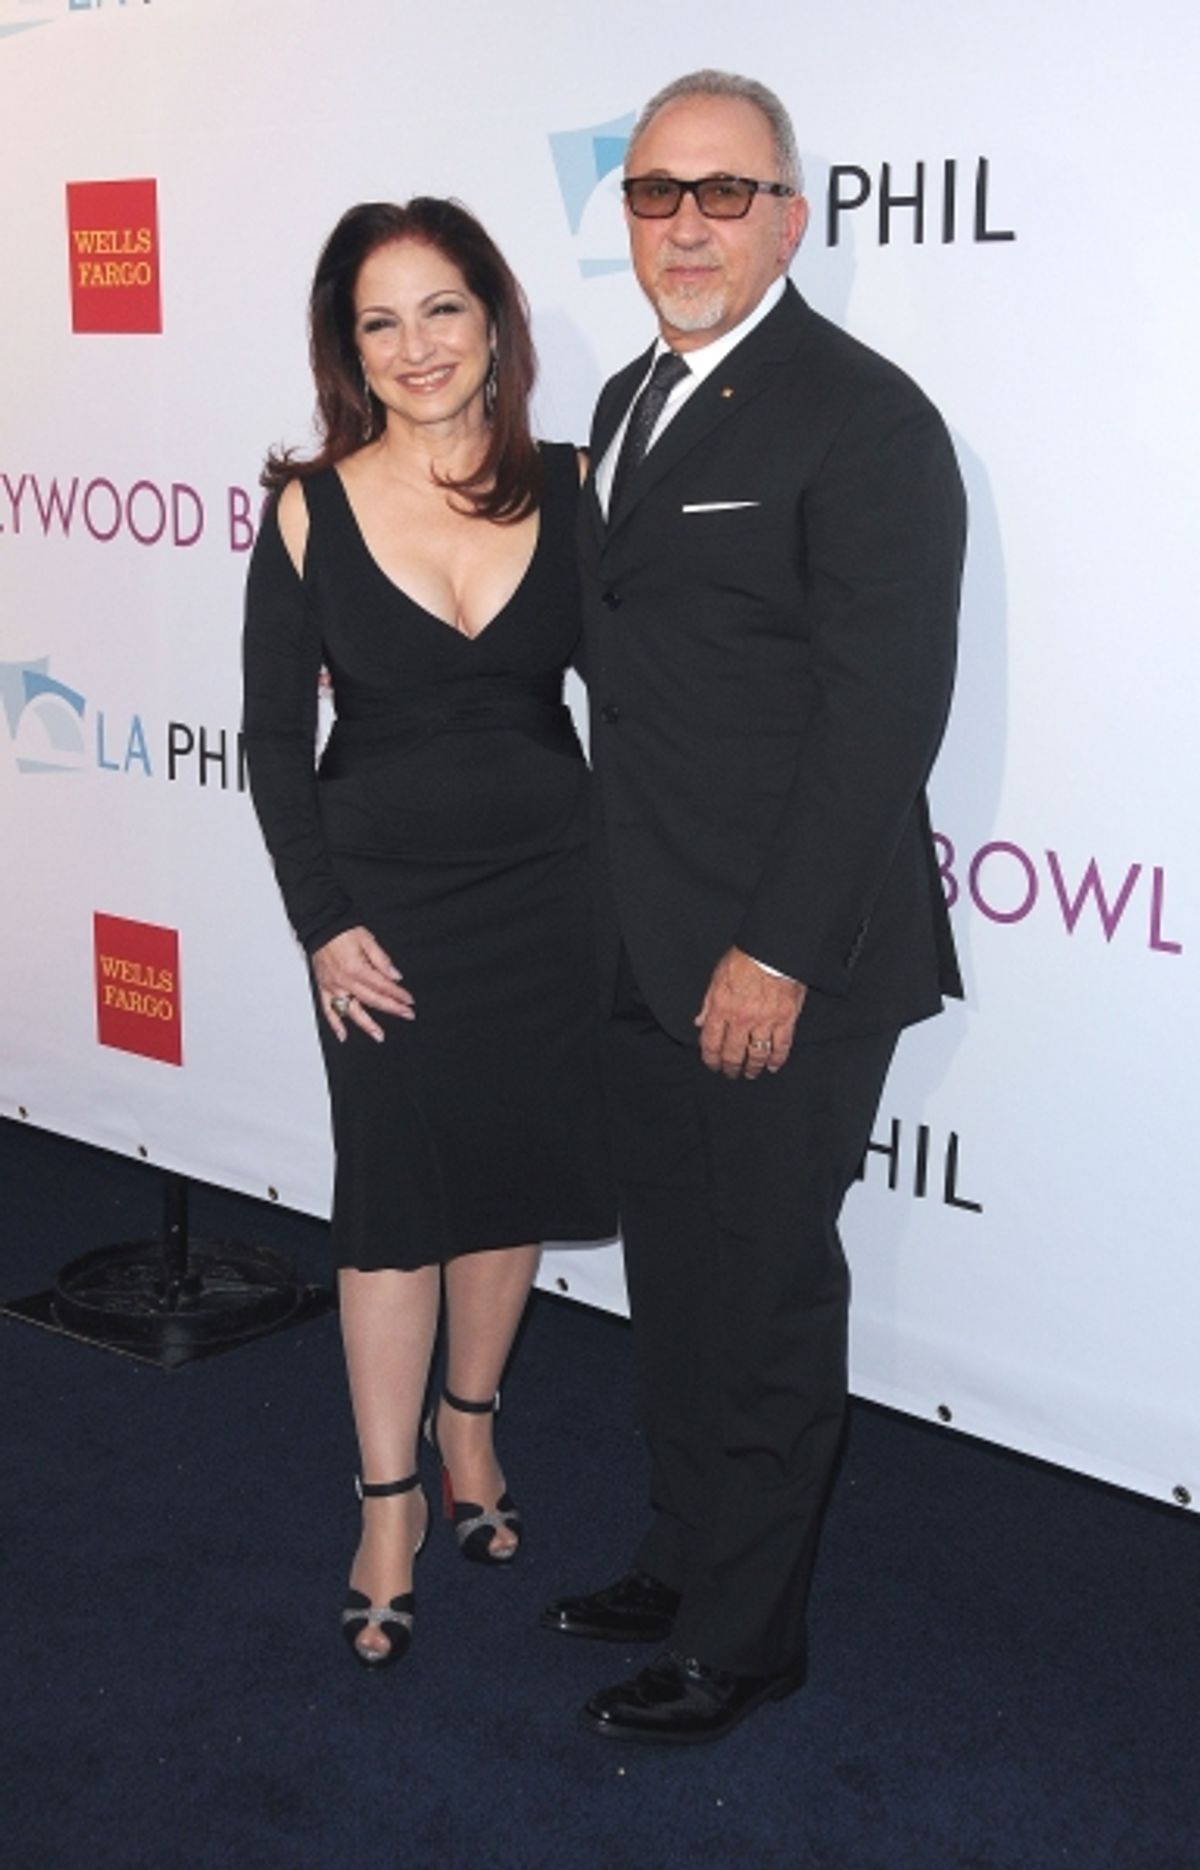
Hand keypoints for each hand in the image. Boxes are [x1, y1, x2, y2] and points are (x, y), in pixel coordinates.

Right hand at [312, 927, 414, 1043]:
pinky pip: (328, 1010)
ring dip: (366, 1025)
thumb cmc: (342, 932)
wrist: (321, 927)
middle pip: (372, 1000)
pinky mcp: (324, 988)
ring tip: (379, 1035)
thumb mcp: (367, 940)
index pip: (382, 986)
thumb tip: (395, 976)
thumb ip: (382, 960)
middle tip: (406, 1015)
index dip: (398, 994)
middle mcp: (344, 981)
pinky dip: (335, 1024)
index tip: (409, 1000)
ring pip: (351, 1011)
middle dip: (391, 1008)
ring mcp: (333, 987)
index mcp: (356, 968)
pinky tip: (343, 1035)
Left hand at [694, 947, 806, 1078]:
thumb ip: (708, 1003)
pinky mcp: (785, 1020)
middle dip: (730, 1067)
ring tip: (751, 1073)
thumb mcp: (717, 977)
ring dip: (753, 1067)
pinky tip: (773, 1065)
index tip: (712, 1064)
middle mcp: (741, 1018)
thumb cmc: (746, 958)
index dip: (711, 1058)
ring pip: (757, 1054)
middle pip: (733, 1053)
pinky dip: (777, 1059)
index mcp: (722, 1008)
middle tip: (731, 1073)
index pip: (711, 1042)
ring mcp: (764, 1021)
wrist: (773, 950)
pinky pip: (781, 1046)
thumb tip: (700, 1022)